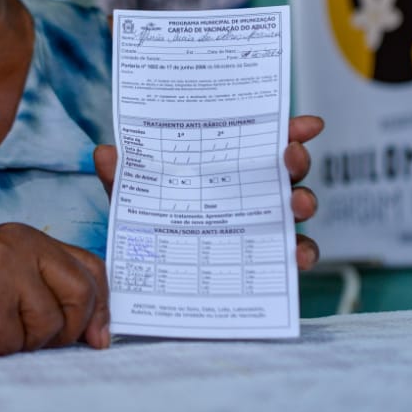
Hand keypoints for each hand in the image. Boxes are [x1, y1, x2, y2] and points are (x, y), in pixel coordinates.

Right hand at [0, 223, 109, 355]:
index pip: (90, 268)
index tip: (99, 338)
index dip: (102, 307)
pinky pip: (11, 342)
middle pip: (79, 296)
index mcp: (29, 238)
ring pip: (47, 326)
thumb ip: (46, 293)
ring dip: (20, 344)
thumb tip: (97, 333)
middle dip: (65, 331)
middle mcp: (19, 243)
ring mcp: (1, 265)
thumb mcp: (6, 280)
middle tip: (33, 341)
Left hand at [93, 114, 324, 270]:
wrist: (147, 288)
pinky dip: (301, 254)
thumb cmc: (151, 229)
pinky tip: (298, 255)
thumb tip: (105, 153)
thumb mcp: (134, 202)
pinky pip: (291, 257)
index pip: (259, 142)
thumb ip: (122, 181)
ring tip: (297, 203)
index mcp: (224, 169)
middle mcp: (250, 194)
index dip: (286, 129)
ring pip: (294, 210)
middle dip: (295, 159)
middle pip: (284, 171)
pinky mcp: (265, 263)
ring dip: (304, 201)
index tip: (306, 123)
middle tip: (291, 155)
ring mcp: (261, 228)